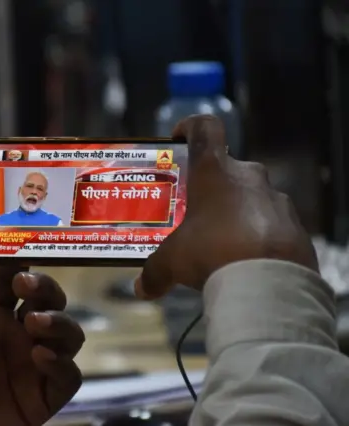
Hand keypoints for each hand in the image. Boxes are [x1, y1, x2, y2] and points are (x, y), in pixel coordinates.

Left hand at [0, 244, 84, 425]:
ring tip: (35, 323)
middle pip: (48, 299)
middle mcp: (17, 331)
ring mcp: (33, 363)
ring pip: (68, 333)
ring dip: (58, 322)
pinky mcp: (43, 396)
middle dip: (45, 287)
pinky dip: (61, 364)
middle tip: (26, 286)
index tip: (20, 246)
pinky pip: (68, 376)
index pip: (14, 276)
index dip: (20, 260)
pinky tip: (40, 356)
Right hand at [136, 115, 318, 299]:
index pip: (204, 128)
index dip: (190, 127)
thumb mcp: (172, 262)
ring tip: (221, 243)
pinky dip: (258, 236)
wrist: (268, 283)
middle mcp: (248, 176)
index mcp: (214, 171)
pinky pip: (272, 224)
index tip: (179, 140)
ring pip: (251, 198)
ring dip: (236, 213)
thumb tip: (141, 290)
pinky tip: (246, 261)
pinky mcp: (296, 226)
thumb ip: (154, 272)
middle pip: (227, 170)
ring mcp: (277, 199)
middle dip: (211, 189)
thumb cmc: (211, 252)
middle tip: (195, 213)